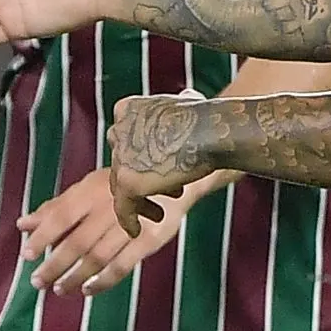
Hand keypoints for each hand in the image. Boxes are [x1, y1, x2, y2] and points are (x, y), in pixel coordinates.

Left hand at [19, 167, 196, 295]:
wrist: (170, 178)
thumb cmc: (119, 184)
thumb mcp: (86, 187)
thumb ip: (55, 207)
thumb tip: (24, 224)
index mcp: (90, 192)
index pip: (61, 215)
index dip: (42, 236)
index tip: (26, 254)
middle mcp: (107, 208)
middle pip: (77, 242)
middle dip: (55, 264)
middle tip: (37, 281)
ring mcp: (129, 225)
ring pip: (97, 257)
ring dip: (75, 276)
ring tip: (59, 289)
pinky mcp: (148, 240)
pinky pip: (122, 266)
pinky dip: (103, 281)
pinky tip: (87, 290)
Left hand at [106, 94, 212, 232]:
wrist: (212, 130)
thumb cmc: (207, 116)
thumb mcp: (187, 102)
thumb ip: (178, 106)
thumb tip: (188, 98)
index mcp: (127, 109)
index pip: (127, 138)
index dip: (143, 155)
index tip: (161, 167)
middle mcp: (119, 130)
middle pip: (123, 162)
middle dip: (144, 177)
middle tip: (168, 190)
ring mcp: (121, 156)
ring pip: (121, 186)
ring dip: (140, 200)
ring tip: (158, 213)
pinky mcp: (128, 180)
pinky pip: (123, 207)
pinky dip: (128, 220)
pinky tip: (135, 231)